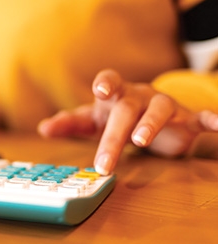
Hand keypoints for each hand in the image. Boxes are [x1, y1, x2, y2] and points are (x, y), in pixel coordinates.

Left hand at [37, 69, 217, 174]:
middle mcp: (140, 96)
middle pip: (128, 109)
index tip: (101, 90)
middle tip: (104, 162)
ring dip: (151, 124)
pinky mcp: (186, 121)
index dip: (107, 83)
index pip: (111, 81)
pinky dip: (211, 120)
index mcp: (116, 93)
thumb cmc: (115, 116)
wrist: (149, 120)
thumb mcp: (91, 120)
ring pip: (160, 110)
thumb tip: (43, 128)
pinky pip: (200, 118)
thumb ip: (69, 123)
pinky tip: (217, 124)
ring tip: (141, 141)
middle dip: (115, 135)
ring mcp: (164, 106)